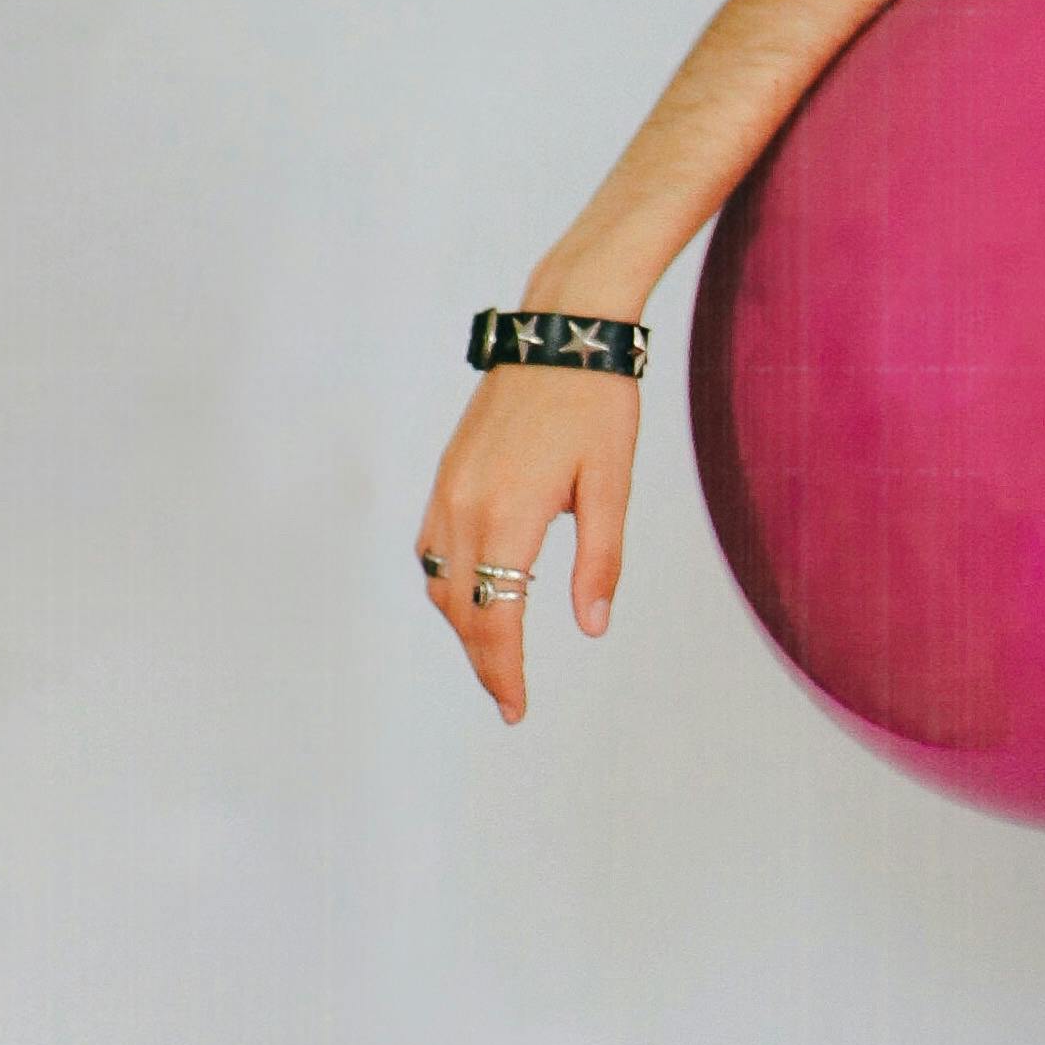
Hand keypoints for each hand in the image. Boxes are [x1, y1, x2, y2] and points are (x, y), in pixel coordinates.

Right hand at [415, 364, 640, 724]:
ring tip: (498, 658)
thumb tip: (592, 628)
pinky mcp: (446, 475)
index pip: (494, 619)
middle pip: (460, 611)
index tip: (516, 710)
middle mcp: (464, 507)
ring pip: (440, 583)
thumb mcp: (611, 486)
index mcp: (507, 515)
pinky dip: (450, 586)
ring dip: (463, 626)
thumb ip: (600, 562)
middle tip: (511, 700)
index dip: (504, 671)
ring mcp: (448, 489)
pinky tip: (476, 598)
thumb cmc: (597, 406)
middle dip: (484, 661)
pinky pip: (432, 548)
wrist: (560, 334)